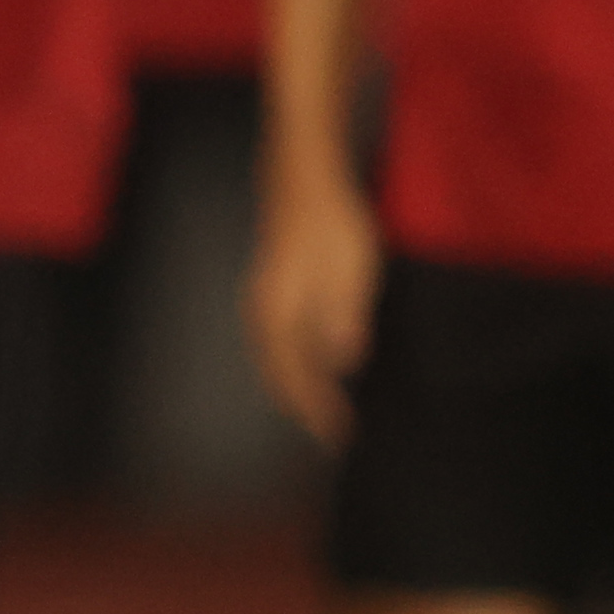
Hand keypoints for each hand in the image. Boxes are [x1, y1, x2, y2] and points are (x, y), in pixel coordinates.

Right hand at [249, 158, 380, 447]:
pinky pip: (277, 342)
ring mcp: (262, 302)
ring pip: (274, 360)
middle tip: (332, 437)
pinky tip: (309, 364)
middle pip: (279, 375)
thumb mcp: (351, 266)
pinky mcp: (270, 291)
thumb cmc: (331, 218)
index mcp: (281, 312)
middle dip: (304, 407)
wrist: (302, 176)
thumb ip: (344, 315)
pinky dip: (292, 365)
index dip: (320, 408)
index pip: (299, 376)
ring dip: (295, 388)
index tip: (340, 436)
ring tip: (318, 411)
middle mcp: (263, 313)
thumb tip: (344, 361)